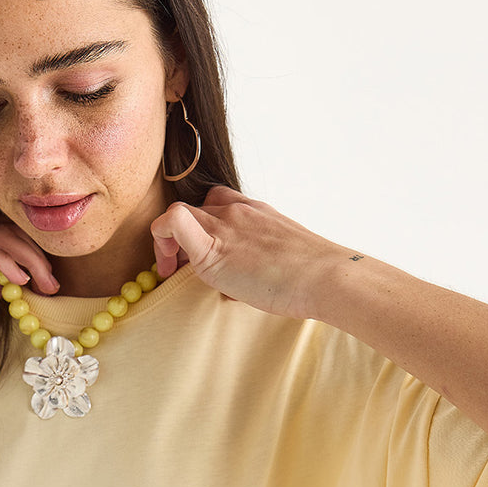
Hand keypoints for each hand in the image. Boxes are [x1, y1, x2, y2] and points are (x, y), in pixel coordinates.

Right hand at [0, 215, 58, 309]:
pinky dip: (6, 261)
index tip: (45, 280)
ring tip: (47, 283)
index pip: (0, 235)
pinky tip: (20, 279)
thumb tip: (4, 289)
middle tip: (56, 283)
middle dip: (37, 255)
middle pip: (7, 231)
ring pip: (0, 236)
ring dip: (30, 260)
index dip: (27, 253)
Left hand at [150, 186, 345, 320]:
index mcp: (254, 211)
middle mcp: (237, 210)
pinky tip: (168, 268)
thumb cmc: (312, 276)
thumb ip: (258, 260)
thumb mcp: (281, 256)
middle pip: (194, 208)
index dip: (200, 223)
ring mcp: (225, 225)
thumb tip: (240, 286)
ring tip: (170, 272)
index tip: (201, 253)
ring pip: (177, 213)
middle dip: (179, 237)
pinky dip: (162, 238)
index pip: (216, 200)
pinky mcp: (215, 247)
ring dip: (166, 242)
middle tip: (177, 268)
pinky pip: (175, 222)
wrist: (325, 276)